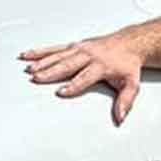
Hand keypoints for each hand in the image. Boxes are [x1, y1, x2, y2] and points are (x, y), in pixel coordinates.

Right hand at [19, 34, 145, 123]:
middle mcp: (88, 55)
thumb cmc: (127, 64)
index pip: (84, 77)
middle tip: (37, 78)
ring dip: (42, 62)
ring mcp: (79, 49)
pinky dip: (40, 51)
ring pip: (58, 56)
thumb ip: (125, 101)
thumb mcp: (132, 84)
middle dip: (51, 72)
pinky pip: (54, 49)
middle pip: (67, 65)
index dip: (72, 86)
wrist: (130, 43)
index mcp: (101, 65)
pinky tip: (28, 55)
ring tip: (30, 69)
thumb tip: (120, 116)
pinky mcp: (74, 45)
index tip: (61, 92)